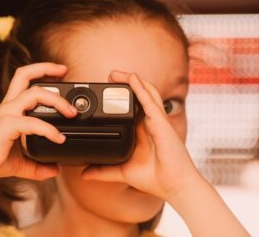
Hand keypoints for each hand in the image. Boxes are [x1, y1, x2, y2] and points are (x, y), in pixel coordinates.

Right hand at [0, 62, 76, 180]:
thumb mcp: (22, 162)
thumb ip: (39, 165)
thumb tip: (56, 169)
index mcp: (11, 108)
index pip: (24, 79)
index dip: (42, 71)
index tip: (61, 72)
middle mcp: (9, 106)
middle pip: (25, 75)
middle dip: (47, 69)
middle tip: (66, 73)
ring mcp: (7, 114)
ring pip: (34, 93)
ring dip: (57, 100)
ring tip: (71, 113)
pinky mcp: (7, 126)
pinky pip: (32, 122)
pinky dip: (49, 129)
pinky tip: (59, 138)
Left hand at [81, 70, 200, 200]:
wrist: (174, 186)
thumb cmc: (156, 179)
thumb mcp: (123, 172)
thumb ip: (104, 171)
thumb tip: (84, 174)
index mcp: (142, 132)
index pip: (132, 109)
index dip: (120, 98)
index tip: (104, 92)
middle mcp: (150, 123)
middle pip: (138, 96)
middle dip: (125, 84)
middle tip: (109, 76)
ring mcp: (156, 121)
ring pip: (145, 93)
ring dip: (132, 80)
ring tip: (116, 73)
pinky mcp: (161, 122)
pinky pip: (150, 100)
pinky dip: (141, 87)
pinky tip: (132, 78)